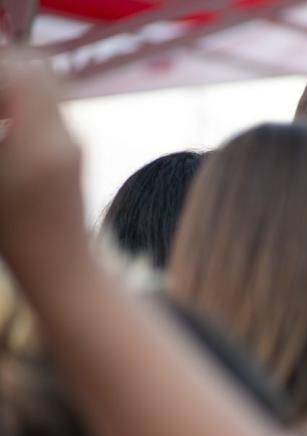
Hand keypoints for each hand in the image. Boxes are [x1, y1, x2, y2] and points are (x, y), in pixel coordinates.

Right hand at [0, 57, 84, 271]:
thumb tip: (5, 102)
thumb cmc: (16, 233)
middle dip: (2, 71)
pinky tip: (2, 124)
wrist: (62, 268)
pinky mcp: (72, 153)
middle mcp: (66, 138)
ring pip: (41, 89)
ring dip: (9, 88)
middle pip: (36, 73)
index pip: (25, 74)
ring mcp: (74, 143)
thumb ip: (2, 126)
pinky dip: (18, 105)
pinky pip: (45, 110)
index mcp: (44, 144)